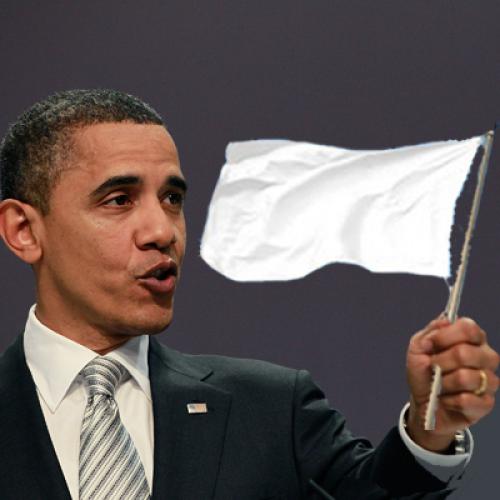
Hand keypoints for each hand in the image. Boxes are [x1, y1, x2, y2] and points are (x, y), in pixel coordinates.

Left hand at [405, 315, 498, 451]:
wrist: (423, 402)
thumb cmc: (424, 373)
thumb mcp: (418, 348)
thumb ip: (430, 332)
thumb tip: (444, 321)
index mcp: (470, 339)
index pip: (469, 328)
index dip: (446, 336)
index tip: (431, 344)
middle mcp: (484, 357)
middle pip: (466, 353)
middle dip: (440, 362)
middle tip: (432, 367)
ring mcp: (488, 380)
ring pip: (466, 378)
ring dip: (443, 383)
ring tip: (438, 385)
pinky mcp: (486, 403)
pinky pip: (467, 400)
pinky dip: (449, 400)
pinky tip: (445, 399)